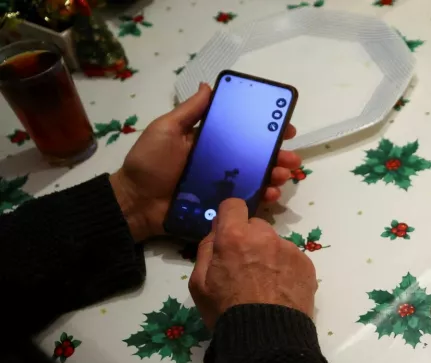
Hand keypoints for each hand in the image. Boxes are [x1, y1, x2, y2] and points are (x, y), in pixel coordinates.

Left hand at [109, 83, 301, 242]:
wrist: (136, 202)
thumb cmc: (149, 163)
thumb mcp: (166, 130)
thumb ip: (189, 111)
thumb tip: (208, 85)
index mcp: (211, 142)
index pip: (243, 132)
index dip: (265, 128)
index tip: (283, 125)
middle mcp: (221, 162)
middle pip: (256, 157)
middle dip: (278, 155)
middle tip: (291, 157)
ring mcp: (223, 185)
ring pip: (257, 179)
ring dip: (275, 176)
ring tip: (283, 175)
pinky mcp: (222, 205)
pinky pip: (247, 202)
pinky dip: (263, 198)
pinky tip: (272, 194)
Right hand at [189, 198, 316, 328]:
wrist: (267, 338)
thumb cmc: (227, 311)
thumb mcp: (199, 283)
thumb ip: (206, 250)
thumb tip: (217, 232)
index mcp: (234, 237)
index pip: (233, 205)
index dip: (229, 217)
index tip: (229, 232)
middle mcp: (264, 236)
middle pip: (255, 225)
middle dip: (249, 239)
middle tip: (246, 266)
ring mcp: (289, 249)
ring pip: (275, 242)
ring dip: (269, 255)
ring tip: (265, 284)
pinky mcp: (306, 264)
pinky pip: (292, 258)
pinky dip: (286, 268)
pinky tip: (280, 290)